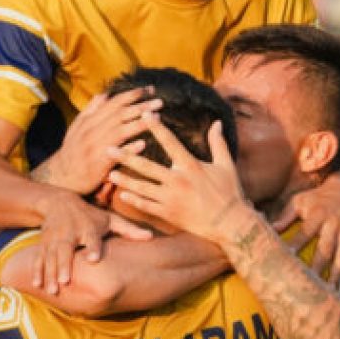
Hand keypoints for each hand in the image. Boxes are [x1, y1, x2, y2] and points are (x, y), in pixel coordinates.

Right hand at [35, 190, 151, 294]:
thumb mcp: (110, 219)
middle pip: (66, 249)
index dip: (92, 247)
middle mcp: (70, 233)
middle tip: (66, 282)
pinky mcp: (43, 243)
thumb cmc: (90, 215)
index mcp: (88, 227)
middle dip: (64, 265)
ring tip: (53, 290)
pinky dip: (37, 271)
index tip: (93, 259)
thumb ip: (129, 230)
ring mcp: (54, 239)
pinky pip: (38, 258)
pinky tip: (37, 285)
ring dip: (50, 273)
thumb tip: (151, 237)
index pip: (91, 237)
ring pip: (50, 256)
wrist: (59, 203)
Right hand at [46, 88, 162, 194]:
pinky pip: (115, 155)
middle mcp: (92, 131)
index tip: (150, 89)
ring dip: (140, 123)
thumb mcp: (78, 127)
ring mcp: (95, 147)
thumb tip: (105, 94)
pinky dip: (129, 149)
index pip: (114, 102)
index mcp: (89, 120)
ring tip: (158, 117)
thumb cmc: (73, 151)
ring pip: (120, 131)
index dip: (133, 94)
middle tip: (160, 101)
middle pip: (120, 114)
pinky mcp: (98, 164)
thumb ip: (91, 110)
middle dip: (141, 106)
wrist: (61, 177)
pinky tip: (143, 144)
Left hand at [108, 116, 249, 244]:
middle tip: (108, 148)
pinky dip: (134, 201)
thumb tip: (217, 123)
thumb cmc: (229, 193)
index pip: (170, 142)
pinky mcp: (169, 214)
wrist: (231, 224)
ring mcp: (171, 199)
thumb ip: (218, 143)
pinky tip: (122, 195)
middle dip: (126, 156)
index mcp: (191, 165)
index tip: (143, 115)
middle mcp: (178, 181)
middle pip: (146, 166)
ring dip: (125, 180)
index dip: (156, 127)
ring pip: (142, 188)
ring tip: (110, 173)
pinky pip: (147, 207)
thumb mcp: (226, 165)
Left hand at [272, 172, 339, 295]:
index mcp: (318, 214)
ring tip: (329, 295)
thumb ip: (285, 217)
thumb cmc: (315, 199)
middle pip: (326, 249)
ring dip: (337, 277)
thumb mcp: (298, 202)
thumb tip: (267, 230)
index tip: (286, 260)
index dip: (296, 245)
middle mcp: (335, 223)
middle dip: (318, 269)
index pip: (305, 233)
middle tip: (309, 287)